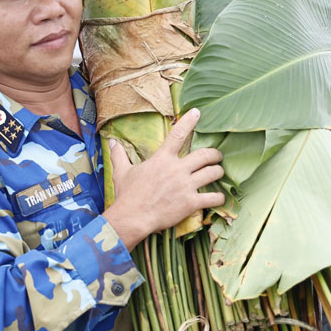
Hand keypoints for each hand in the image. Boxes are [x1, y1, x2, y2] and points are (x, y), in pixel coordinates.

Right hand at [102, 108, 224, 249]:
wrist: (132, 217)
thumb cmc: (127, 195)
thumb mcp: (122, 172)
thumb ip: (119, 155)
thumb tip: (111, 142)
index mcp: (162, 159)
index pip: (178, 134)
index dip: (189, 122)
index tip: (197, 112)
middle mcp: (177, 169)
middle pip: (205, 155)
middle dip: (215, 154)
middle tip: (216, 156)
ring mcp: (186, 186)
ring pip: (213, 173)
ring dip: (218, 172)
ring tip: (218, 173)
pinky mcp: (191, 202)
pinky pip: (213, 197)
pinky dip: (219, 197)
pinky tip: (219, 197)